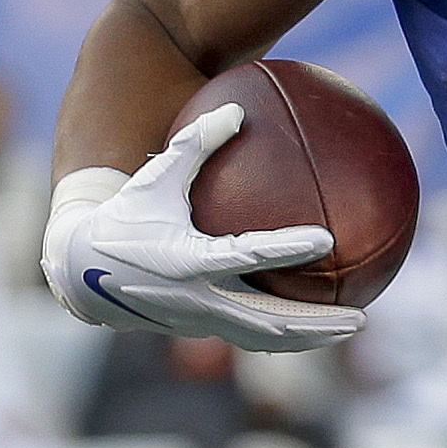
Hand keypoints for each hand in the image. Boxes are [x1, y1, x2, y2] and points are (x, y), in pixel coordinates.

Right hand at [40, 105, 362, 353]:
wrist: (84, 273)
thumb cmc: (124, 216)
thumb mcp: (155, 176)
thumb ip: (194, 142)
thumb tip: (237, 108)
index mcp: (186, 260)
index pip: (246, 256)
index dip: (286, 248)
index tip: (327, 239)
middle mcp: (196, 299)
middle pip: (268, 322)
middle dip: (317, 323)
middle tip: (362, 318)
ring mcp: (199, 321)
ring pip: (264, 338)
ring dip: (310, 338)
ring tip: (351, 328)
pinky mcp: (200, 329)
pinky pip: (250, 336)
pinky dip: (285, 335)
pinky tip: (318, 324)